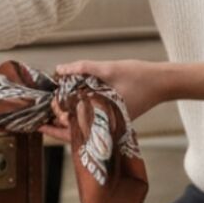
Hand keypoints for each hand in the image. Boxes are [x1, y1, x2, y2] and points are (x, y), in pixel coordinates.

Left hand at [54, 59, 169, 124]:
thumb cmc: (139, 77)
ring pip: (84, 130)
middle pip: (76, 134)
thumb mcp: (109, 69)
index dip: (56, 123)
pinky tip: (71, 109)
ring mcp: (111, 123)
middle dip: (57, 130)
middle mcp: (107, 125)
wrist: (163, 83)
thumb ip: (83, 68)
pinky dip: (80, 118)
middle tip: (40, 123)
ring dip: (68, 124)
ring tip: (51, 118)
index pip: (74, 129)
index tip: (46, 113)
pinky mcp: (113, 118)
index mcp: (104, 118)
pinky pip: (93, 123)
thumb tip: (59, 69)